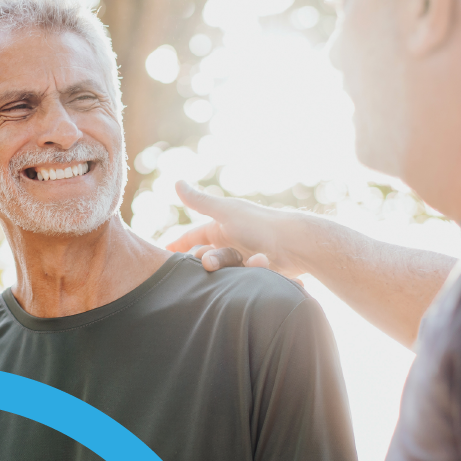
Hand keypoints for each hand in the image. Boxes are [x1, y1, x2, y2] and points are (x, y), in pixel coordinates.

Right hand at [167, 182, 307, 277]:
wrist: (295, 244)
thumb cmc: (259, 225)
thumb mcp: (225, 212)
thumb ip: (199, 201)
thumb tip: (176, 182)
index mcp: (221, 226)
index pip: (193, 237)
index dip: (179, 246)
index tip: (165, 256)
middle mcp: (230, 241)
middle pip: (206, 257)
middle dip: (207, 260)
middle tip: (209, 265)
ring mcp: (242, 258)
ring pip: (223, 269)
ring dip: (231, 267)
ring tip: (243, 265)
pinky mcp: (254, 273)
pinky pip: (242, 278)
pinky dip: (252, 271)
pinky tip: (261, 265)